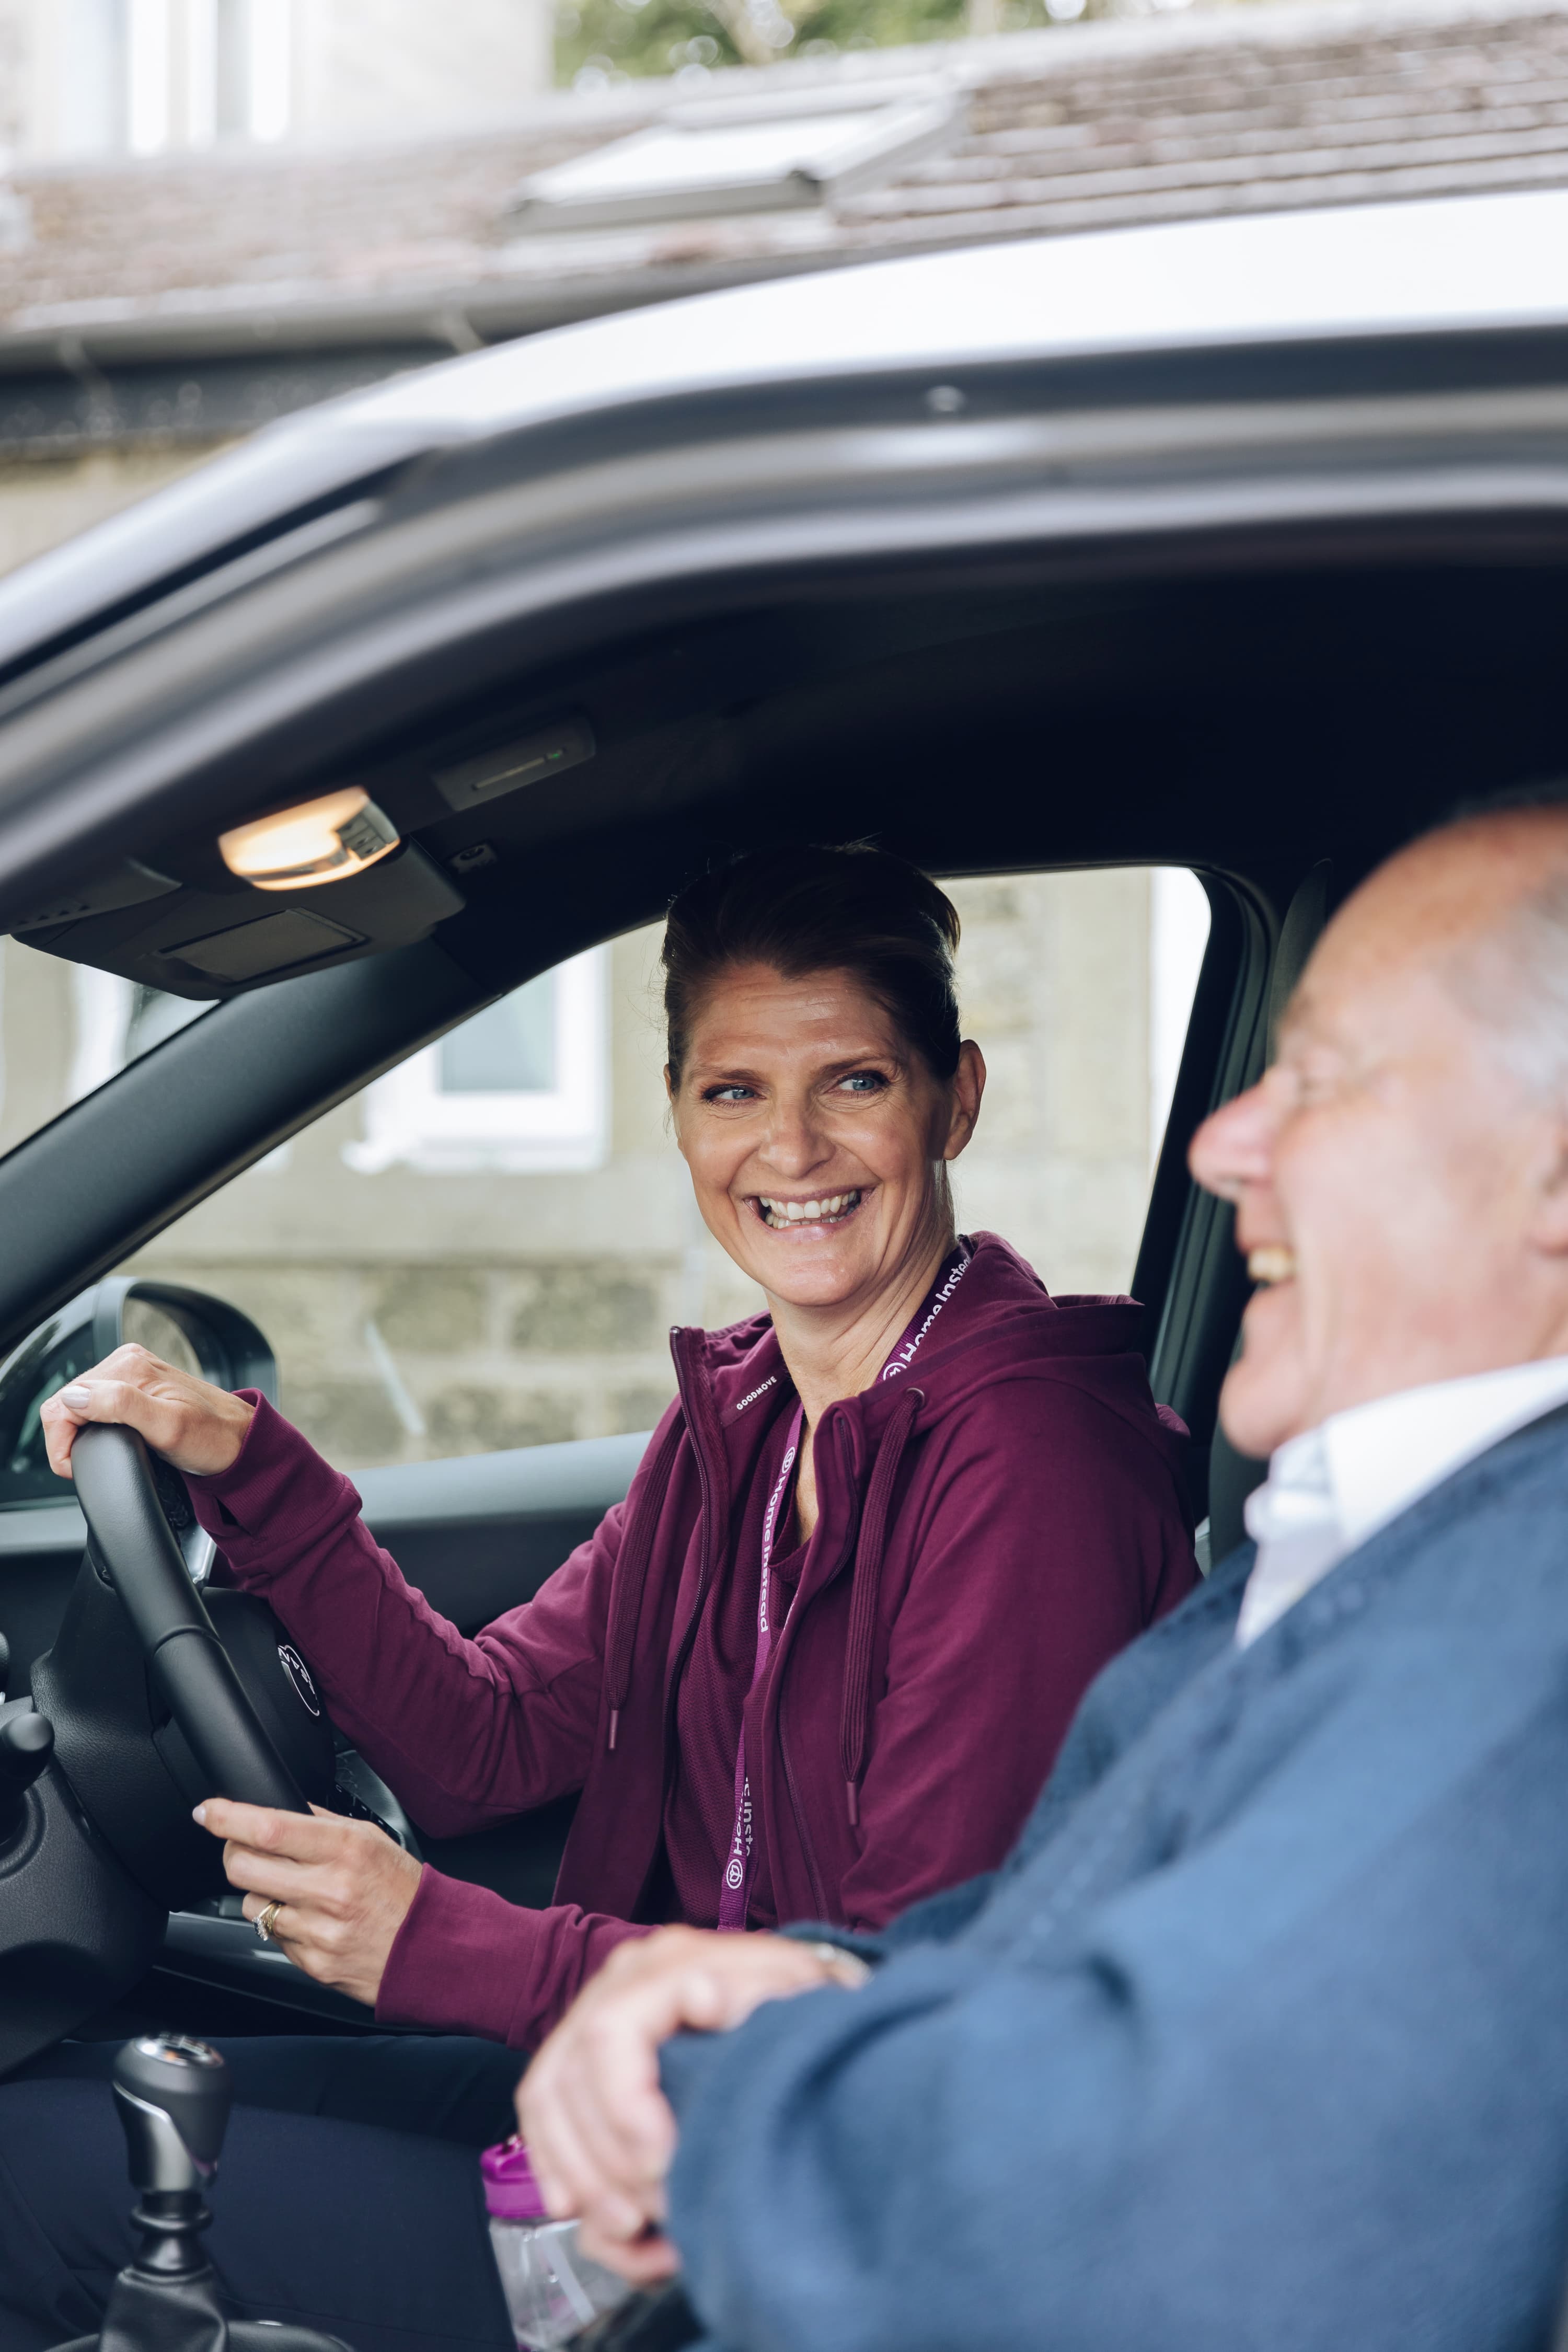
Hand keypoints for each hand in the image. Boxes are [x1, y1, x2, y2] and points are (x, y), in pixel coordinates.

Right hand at [41, 1345, 254, 1478]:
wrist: (240, 1440)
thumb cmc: (213, 1437)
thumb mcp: (167, 1428)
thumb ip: (119, 1406)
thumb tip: (74, 1397)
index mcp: (128, 1367)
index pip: (63, 1402)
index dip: (61, 1443)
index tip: (78, 1467)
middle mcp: (127, 1362)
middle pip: (67, 1401)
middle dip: (69, 1438)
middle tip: (90, 1463)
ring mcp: (132, 1372)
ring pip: (79, 1403)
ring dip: (80, 1431)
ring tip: (101, 1453)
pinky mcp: (138, 1385)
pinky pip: (98, 1403)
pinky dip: (94, 1425)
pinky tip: (111, 1439)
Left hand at [194, 1798, 422, 2008]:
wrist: (431, 1948)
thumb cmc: (405, 1891)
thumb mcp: (373, 1840)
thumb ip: (325, 1823)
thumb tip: (280, 1808)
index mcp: (344, 1849)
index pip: (268, 1827)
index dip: (227, 1817)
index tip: (207, 1811)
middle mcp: (328, 1889)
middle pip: (243, 1866)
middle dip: (233, 1853)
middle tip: (243, 1849)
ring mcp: (317, 1930)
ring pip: (251, 1904)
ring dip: (261, 1892)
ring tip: (293, 1891)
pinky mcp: (311, 1963)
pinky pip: (273, 1936)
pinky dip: (282, 1924)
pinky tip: (311, 1919)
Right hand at [519, 1927, 862, 2280]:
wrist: (797, 2007)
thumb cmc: (800, 2011)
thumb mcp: (797, 2000)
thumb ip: (755, 1996)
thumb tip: (704, 1994)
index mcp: (666, 1965)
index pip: (609, 2035)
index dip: (624, 2111)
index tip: (665, 2169)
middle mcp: (619, 1983)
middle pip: (569, 2080)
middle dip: (605, 2164)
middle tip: (657, 2214)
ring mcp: (593, 2015)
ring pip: (547, 2103)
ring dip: (581, 2177)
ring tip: (632, 2228)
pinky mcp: (583, 2057)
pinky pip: (542, 2115)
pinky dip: (558, 2168)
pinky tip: (582, 2213)